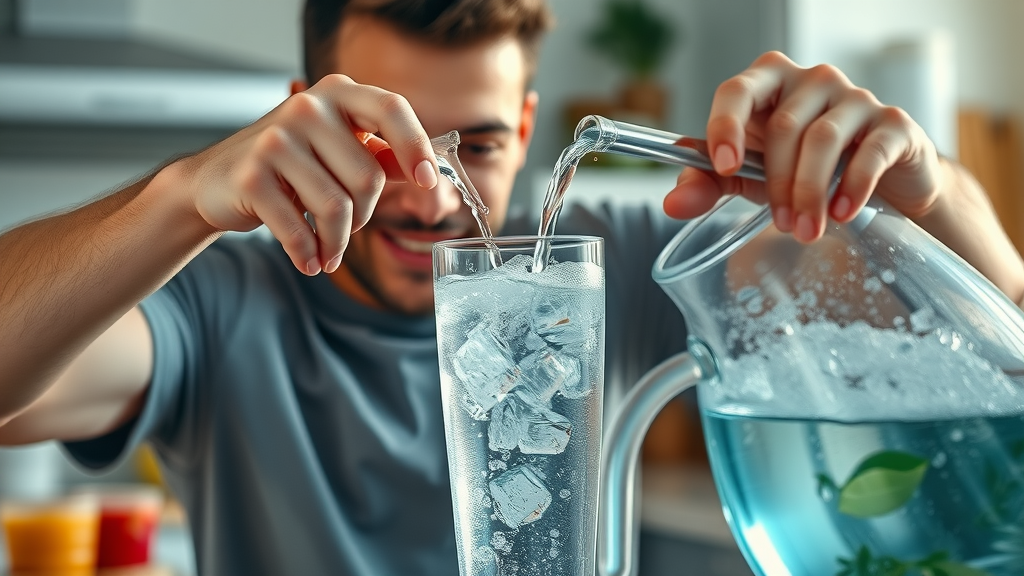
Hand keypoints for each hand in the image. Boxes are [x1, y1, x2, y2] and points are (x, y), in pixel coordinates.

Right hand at [174, 74, 437, 274]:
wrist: (214, 180)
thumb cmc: (288, 166)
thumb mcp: (338, 150)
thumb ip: (382, 156)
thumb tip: (430, 172)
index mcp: (337, 93)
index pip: (391, 109)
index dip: (416, 146)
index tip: (428, 182)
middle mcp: (307, 108)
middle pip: (368, 177)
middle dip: (364, 215)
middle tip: (347, 225)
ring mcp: (275, 140)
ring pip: (337, 208)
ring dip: (337, 241)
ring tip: (328, 249)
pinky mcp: (250, 176)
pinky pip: (299, 229)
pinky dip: (309, 253)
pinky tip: (309, 260)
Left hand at [664, 51, 942, 242]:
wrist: (878, 183)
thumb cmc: (803, 169)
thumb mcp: (749, 177)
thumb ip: (709, 183)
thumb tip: (672, 203)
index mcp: (768, 85)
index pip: (737, 91)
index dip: (725, 125)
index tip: (724, 166)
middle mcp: (812, 81)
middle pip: (783, 125)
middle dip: (776, 183)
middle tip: (780, 224)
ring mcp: (855, 98)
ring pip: (823, 139)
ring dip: (809, 191)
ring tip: (806, 230)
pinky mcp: (892, 123)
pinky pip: (869, 151)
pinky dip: (852, 186)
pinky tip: (842, 213)